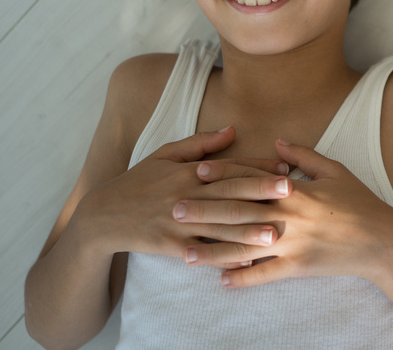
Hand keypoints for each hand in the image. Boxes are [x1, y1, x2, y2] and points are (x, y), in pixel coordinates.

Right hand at [81, 127, 289, 259]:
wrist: (103, 216)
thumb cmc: (139, 182)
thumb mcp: (165, 154)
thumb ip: (200, 143)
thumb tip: (232, 129)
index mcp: (188, 171)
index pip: (228, 167)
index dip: (257, 168)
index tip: (285, 169)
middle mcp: (186, 195)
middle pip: (228, 193)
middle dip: (260, 192)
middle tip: (290, 192)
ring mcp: (179, 222)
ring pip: (218, 226)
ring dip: (247, 230)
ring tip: (273, 233)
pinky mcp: (171, 245)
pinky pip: (202, 253)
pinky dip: (224, 258)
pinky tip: (245, 263)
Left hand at [180, 139, 392, 286]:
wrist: (381, 240)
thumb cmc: (360, 202)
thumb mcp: (335, 171)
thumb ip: (303, 156)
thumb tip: (276, 142)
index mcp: (295, 190)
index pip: (251, 180)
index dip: (222, 175)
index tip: (196, 173)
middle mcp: (288, 217)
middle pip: (238, 212)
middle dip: (205, 211)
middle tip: (174, 211)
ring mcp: (291, 244)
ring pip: (244, 247)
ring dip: (212, 251)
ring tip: (185, 253)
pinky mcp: (297, 268)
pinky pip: (264, 274)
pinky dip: (242, 278)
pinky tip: (221, 281)